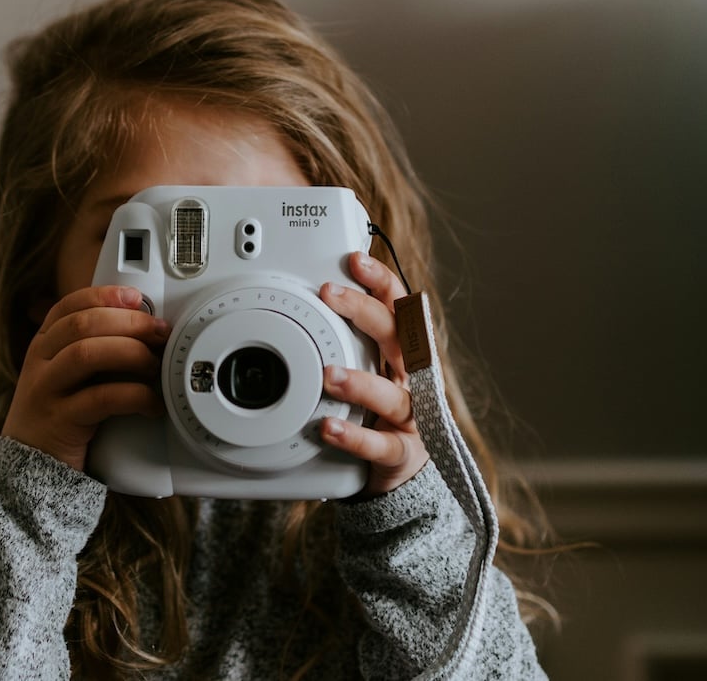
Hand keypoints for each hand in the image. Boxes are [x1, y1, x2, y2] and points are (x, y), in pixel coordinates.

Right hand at [1, 286, 169, 470]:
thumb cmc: (58, 414)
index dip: (104, 295)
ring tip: (155, 365)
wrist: (29, 464)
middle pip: (82, 324)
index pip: (69, 305)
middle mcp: (41, 361)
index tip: (136, 297)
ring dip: (130, 353)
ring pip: (86, 354)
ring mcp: (46, 390)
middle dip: (128, 322)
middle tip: (160, 332)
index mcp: (43, 344)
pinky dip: (134, 396)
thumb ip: (92, 348)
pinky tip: (151, 404)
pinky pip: (101, 399)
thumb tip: (143, 328)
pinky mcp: (60, 421)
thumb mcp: (66, 374)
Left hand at [319, 253, 428, 496]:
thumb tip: (315, 295)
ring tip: (327, 375)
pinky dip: (355, 437)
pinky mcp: (402, 452)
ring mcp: (410, 417)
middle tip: (329, 295)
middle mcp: (413, 379)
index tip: (355, 260)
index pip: (399, 308)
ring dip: (359, 382)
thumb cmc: (379, 410)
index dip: (381, 282)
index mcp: (403, 354)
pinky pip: (381, 445)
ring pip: (392, 394)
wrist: (403, 468)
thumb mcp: (367, 367)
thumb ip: (348, 338)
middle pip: (398, 338)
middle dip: (364, 312)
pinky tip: (329, 428)